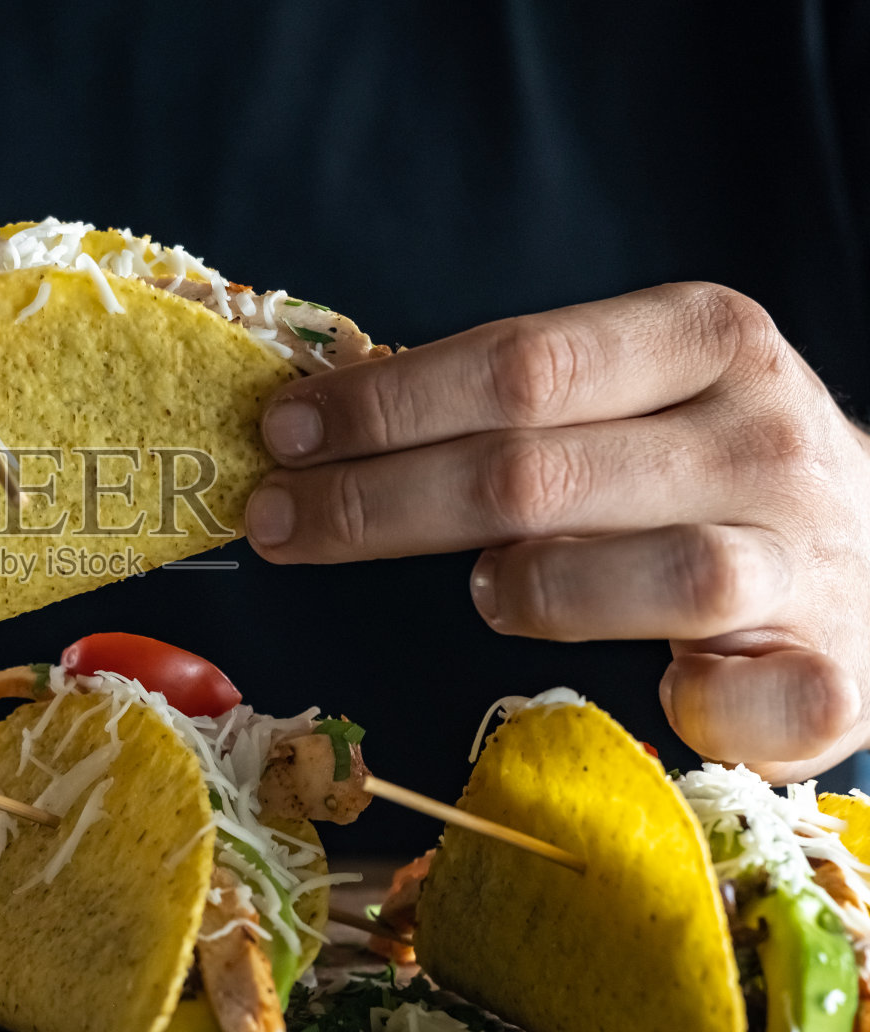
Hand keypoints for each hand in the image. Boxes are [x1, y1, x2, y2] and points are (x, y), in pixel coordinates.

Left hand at [247, 282, 869, 782]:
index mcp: (704, 338)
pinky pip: (752, 706)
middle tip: (276, 519)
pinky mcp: (833, 673)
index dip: (386, 402)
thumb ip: (515, 396)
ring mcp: (804, 557)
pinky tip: (659, 692)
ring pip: (644, 577)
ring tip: (481, 589)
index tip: (283, 430)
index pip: (519, 364)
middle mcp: (761, 436)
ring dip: (528, 589)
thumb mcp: (630, 391)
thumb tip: (331, 415)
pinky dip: (693, 706)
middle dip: (380, 501)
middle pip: (538, 472)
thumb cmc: (707, 466)